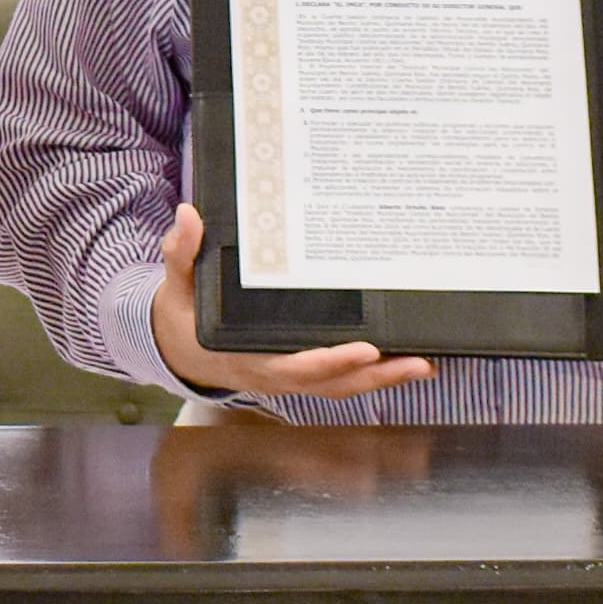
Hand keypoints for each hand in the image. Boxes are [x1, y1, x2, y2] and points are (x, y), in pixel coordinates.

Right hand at [149, 202, 436, 407]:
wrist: (180, 349)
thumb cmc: (183, 317)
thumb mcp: (177, 286)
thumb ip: (182, 254)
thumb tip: (188, 217)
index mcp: (247, 358)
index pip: (294, 367)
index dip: (331, 362)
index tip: (365, 349)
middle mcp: (274, 375)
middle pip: (332, 384)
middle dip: (377, 376)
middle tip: (418, 361)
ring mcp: (290, 377)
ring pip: (342, 386)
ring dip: (384, 380)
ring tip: (424, 364)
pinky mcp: (303, 373)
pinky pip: (341, 380)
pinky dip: (373, 375)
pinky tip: (404, 361)